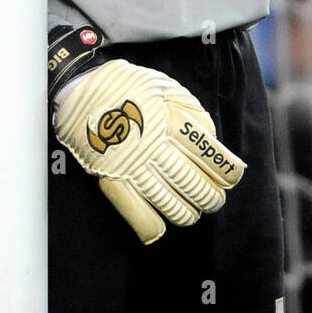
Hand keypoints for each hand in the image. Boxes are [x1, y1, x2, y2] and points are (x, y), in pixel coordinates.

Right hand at [53, 58, 245, 242]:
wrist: (79, 90)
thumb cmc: (127, 86)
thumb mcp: (165, 86)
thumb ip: (192, 109)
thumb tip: (211, 138)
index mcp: (170, 122)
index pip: (210, 156)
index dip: (228, 171)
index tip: (232, 176)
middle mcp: (154, 148)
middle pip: (193, 184)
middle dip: (210, 198)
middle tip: (214, 199)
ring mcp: (131, 166)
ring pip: (169, 203)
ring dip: (187, 212)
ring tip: (194, 211)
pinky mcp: (111, 179)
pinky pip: (134, 211)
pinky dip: (151, 225)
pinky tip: (162, 226)